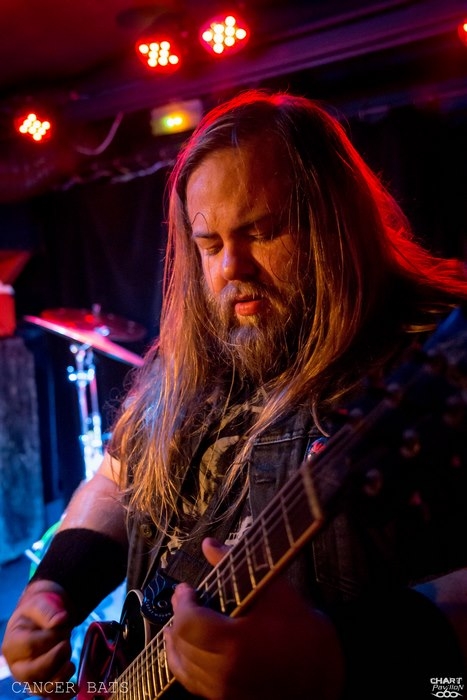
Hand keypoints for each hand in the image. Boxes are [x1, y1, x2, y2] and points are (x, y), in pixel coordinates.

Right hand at [1, 579, 75, 696]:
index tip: (62, 626)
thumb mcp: (41, 602)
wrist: (46, 616)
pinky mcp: (41, 683)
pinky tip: (74, 687)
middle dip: (54, 658)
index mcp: (12, 643)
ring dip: (60, 677)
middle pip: (32, 672)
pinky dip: (62, 694)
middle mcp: (16, 664)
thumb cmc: (41, 609)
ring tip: (71, 663)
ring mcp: (28, 676)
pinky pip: (50, 695)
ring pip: (40, 688)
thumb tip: (60, 620)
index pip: (30, 646)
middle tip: (67, 643)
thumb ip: (48, 611)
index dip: (50, 638)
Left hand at [164, 538, 344, 699]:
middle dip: (177, 618)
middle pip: (182, 644)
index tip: (186, 589)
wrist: (328, 678)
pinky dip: (185, 665)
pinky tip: (187, 652)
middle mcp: (224, 673)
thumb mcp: (276, 592)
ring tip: (176, 625)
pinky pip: (194, 685)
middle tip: (182, 600)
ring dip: (176, 643)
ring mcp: (224, 692)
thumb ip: (237, 565)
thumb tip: (210, 545)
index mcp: (234, 644)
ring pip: (183, 668)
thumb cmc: (306, 637)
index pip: (188, 622)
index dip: (182, 602)